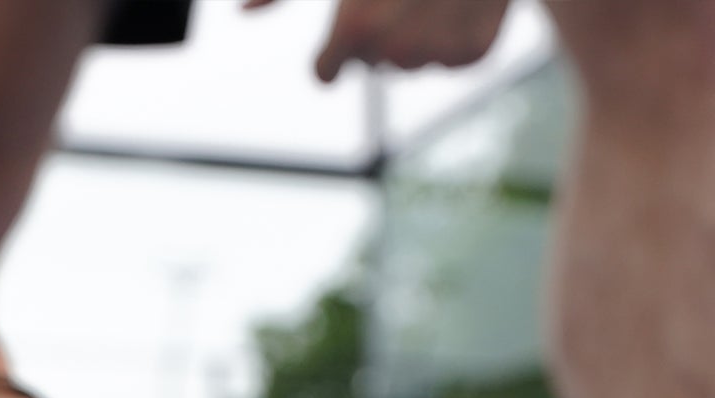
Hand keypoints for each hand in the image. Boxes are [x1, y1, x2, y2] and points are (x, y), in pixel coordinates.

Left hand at [245, 0, 512, 82]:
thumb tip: (239, 11)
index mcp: (355, 26)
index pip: (326, 70)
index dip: (330, 52)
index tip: (337, 38)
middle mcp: (395, 49)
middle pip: (368, 65)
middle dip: (374, 34)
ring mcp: (438, 54)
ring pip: (407, 64)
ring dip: (410, 34)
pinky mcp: (475, 54)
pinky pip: (447, 61)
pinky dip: (447, 34)